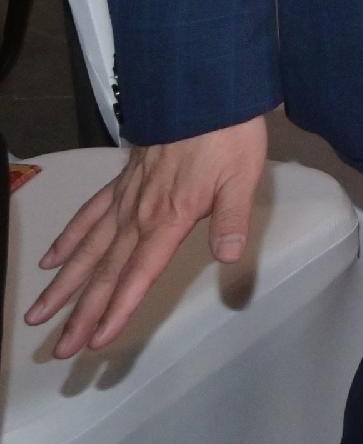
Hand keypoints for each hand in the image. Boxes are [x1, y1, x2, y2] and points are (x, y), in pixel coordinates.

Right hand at [26, 116, 268, 359]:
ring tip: (39, 314)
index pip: (138, 275)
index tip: (96, 340)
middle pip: (104, 273)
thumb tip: (227, 257)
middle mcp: (138, 216)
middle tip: (58, 350)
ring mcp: (124, 199)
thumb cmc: (229, 136)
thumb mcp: (243, 177)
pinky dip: (68, 239)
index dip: (118, 309)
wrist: (204, 93)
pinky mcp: (121, 183)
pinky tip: (52, 261)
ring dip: (63, 286)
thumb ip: (232, 220)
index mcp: (167, 220)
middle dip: (81, 313)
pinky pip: (88, 216)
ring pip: (87, 250)